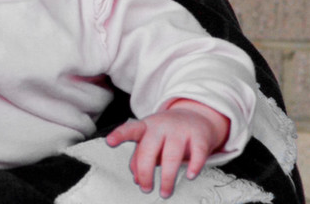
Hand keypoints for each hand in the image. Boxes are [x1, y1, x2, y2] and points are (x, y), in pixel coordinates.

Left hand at [105, 99, 229, 197]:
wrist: (195, 116)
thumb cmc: (167, 132)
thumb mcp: (149, 140)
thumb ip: (139, 157)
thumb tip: (136, 178)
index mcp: (145, 127)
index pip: (130, 130)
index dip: (119, 136)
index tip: (110, 142)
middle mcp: (161, 127)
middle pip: (149, 150)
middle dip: (145, 173)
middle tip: (146, 188)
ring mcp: (180, 131)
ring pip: (172, 156)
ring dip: (167, 178)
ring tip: (165, 192)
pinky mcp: (199, 136)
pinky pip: (197, 153)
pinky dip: (194, 166)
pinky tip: (190, 175)